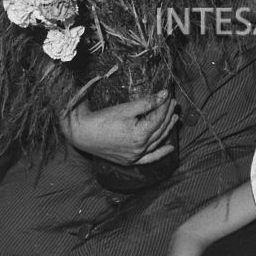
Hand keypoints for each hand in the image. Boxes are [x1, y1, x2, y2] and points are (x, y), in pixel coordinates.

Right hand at [61, 90, 177, 165]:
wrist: (81, 134)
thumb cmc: (101, 119)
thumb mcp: (125, 109)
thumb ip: (147, 103)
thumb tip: (165, 94)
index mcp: (140, 135)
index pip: (158, 117)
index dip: (165, 105)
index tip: (169, 95)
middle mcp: (139, 148)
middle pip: (159, 129)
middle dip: (167, 114)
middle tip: (173, 103)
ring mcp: (135, 156)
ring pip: (157, 142)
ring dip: (167, 129)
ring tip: (174, 118)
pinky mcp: (129, 160)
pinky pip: (149, 158)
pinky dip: (160, 154)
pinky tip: (170, 149)